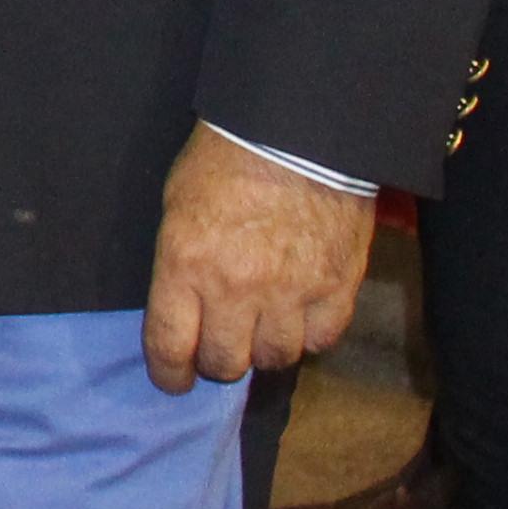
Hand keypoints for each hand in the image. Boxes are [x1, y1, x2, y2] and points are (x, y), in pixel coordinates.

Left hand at [139, 123, 374, 394]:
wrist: (298, 129)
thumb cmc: (225, 159)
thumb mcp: (177, 206)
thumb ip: (179, 265)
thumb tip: (182, 311)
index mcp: (185, 264)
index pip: (170, 347)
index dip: (170, 374)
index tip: (174, 379)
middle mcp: (236, 287)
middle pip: (225, 363)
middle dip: (217, 361)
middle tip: (220, 346)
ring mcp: (291, 290)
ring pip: (275, 358)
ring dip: (264, 348)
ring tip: (262, 327)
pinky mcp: (337, 286)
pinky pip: (322, 339)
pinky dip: (309, 334)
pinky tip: (301, 315)